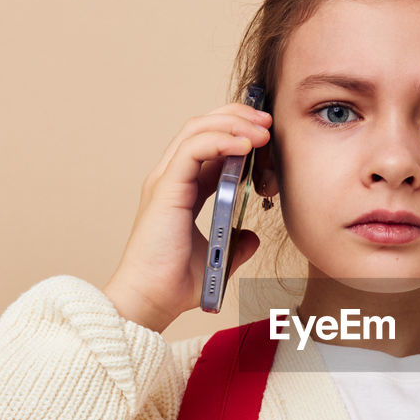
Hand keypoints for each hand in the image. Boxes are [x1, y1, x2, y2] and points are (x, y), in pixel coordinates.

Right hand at [103, 102, 273, 330]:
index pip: (207, 144)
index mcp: (181, 189)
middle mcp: (170, 179)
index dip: (236, 133)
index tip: (266, 138)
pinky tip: (247, 147)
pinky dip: (222, 141)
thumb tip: (252, 238)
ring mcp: (165, 181)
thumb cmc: (174, 283)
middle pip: (201, 127)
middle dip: (237, 118)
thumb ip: (235, 244)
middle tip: (267, 122)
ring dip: (233, 124)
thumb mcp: (217, 258)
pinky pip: (193, 150)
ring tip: (262, 130)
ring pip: (196, 130)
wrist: (151, 301)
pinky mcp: (166, 189)